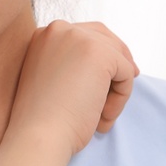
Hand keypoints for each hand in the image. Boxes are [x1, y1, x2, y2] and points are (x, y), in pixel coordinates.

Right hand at [8, 20, 138, 155]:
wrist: (38, 135)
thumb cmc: (44, 120)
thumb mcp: (53, 81)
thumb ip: (73, 65)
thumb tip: (114, 63)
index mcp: (44, 35)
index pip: (85, 35)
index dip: (102, 59)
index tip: (110, 81)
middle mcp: (60, 29)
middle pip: (105, 39)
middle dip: (117, 64)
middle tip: (122, 90)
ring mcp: (80, 37)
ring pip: (117, 58)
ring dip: (116, 89)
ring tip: (102, 117)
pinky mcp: (100, 53)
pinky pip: (127, 72)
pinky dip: (121, 97)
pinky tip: (103, 117)